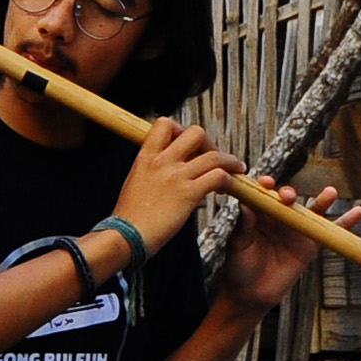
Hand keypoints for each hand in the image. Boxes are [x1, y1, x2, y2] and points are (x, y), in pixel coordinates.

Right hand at [118, 117, 239, 253]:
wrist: (125, 237)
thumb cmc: (129, 217)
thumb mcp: (135, 181)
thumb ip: (152, 169)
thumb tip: (166, 167)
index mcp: (146, 156)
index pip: (166, 124)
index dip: (183, 130)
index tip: (191, 146)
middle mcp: (162, 161)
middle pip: (196, 133)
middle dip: (210, 143)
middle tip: (215, 158)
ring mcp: (176, 177)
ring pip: (214, 155)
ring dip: (230, 161)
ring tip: (236, 170)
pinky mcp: (188, 194)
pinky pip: (218, 176)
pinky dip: (228, 180)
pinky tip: (227, 188)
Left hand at [213, 173, 358, 312]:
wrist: (250, 295)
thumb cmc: (238, 267)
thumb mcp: (238, 245)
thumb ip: (244, 225)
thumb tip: (247, 204)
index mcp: (259, 213)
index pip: (265, 194)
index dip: (266, 185)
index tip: (267, 184)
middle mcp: (279, 218)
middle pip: (289, 199)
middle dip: (290, 194)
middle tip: (289, 197)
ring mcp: (296, 230)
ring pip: (312, 211)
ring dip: (322, 201)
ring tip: (331, 192)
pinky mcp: (309, 245)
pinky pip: (328, 232)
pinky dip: (344, 223)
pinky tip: (357, 212)